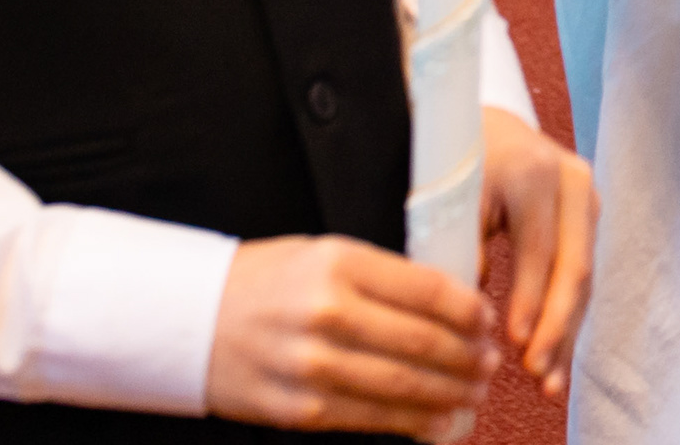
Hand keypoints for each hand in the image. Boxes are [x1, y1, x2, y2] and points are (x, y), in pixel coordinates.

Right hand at [202, 234, 492, 434]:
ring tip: (474, 394)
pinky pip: (368, 420)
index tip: (486, 320)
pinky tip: (439, 422)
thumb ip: (382, 277)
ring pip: (401, 387)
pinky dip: (412, 425)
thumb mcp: (323, 255)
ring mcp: (311, 365)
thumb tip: (451, 305)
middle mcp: (327, 312)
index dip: (468, 311)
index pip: (426, 289)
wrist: (189, 320)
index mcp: (339, 263)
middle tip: (490, 363)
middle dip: (467, 358)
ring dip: (449, 394)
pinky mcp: (298, 408)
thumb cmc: (266, 283)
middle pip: (421, 342)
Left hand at [481, 106, 596, 403]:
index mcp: (532, 171)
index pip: (539, 248)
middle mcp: (569, 179)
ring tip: (548, 384)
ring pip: (583, 276)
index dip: (530, 299)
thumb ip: (459, 248)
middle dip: (557, 327)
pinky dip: (567, 320)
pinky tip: (556, 362)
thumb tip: (468, 314)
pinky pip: (580, 274)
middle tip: (536, 373)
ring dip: (566, 334)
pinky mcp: (586, 213)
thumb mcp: (448, 196)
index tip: (514, 343)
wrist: (475, 118)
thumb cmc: (453, 161)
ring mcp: (584, 196)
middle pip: (574, 265)